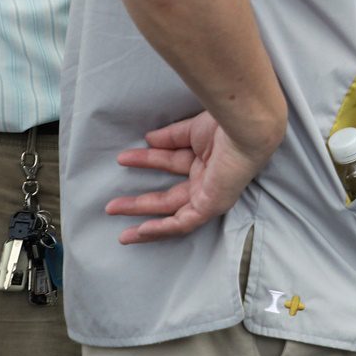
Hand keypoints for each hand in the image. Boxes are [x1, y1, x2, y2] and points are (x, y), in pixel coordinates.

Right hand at [105, 111, 274, 243]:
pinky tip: (140, 230)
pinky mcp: (212, 205)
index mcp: (207, 158)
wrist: (244, 130)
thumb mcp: (191, 130)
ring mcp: (210, 194)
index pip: (172, 163)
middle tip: (112, 204)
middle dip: (139, 201)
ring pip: (172, 213)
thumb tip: (149, 139)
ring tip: (117, 221)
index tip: (124, 158)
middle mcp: (208, 179)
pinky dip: (162, 228)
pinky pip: (185, 223)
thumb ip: (170, 137)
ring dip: (143, 218)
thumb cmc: (226, 125)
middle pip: (168, 196)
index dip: (147, 160)